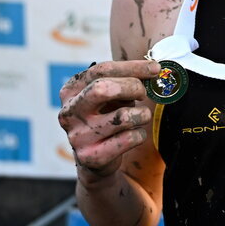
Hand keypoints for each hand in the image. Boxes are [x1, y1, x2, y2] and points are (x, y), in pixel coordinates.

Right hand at [58, 60, 160, 184]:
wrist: (95, 158)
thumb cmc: (106, 117)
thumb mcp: (110, 95)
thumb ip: (125, 80)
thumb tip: (153, 69)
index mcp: (70, 91)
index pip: (101, 70)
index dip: (132, 67)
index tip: (155, 68)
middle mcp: (69, 112)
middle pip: (103, 89)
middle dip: (132, 87)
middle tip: (144, 93)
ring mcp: (78, 136)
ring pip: (122, 117)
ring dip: (142, 114)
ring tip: (141, 116)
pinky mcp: (91, 156)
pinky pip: (129, 138)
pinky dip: (140, 134)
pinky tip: (135, 134)